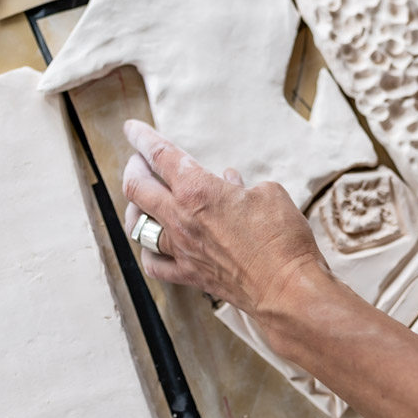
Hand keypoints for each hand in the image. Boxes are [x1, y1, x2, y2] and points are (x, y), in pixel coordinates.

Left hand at [120, 120, 331, 318]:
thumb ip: (242, 187)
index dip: (142, 138)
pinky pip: (154, 263)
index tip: (131, 129)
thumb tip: (231, 184)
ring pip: (138, 226)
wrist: (287, 288)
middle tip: (138, 162)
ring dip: (135, 209)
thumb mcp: (269, 194)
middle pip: (137, 188)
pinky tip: (154, 244)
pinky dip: (149, 251)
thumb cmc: (282, 238)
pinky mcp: (189, 275)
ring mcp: (181, 249)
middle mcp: (180, 218)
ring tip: (140, 202)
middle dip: (133, 168)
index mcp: (198, 190)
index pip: (160, 156)